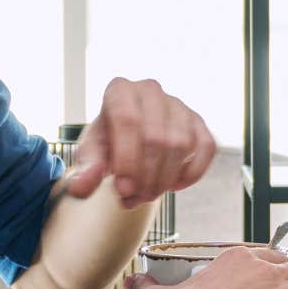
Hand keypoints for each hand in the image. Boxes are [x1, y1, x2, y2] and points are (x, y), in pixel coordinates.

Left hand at [62, 78, 215, 207]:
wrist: (128, 139)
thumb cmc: (108, 144)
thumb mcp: (91, 155)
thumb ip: (85, 170)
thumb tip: (81, 188)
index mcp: (120, 90)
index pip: (128, 120)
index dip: (127, 159)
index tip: (123, 189)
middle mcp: (150, 90)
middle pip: (156, 137)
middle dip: (146, 176)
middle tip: (133, 198)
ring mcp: (178, 104)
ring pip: (181, 145)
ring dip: (165, 179)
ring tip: (147, 195)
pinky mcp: (198, 121)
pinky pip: (206, 148)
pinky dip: (193, 172)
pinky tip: (174, 185)